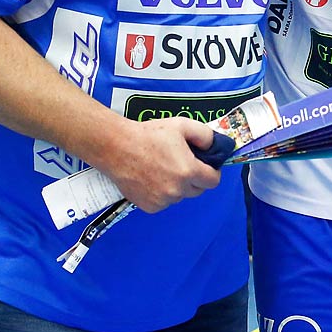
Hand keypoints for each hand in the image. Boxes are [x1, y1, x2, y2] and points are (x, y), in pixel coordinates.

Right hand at [102, 117, 222, 212]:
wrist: (117, 147)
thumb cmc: (148, 135)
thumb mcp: (182, 125)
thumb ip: (205, 135)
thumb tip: (214, 146)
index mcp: (188, 171)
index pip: (213, 181)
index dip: (212, 172)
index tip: (207, 166)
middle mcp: (177, 190)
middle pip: (198, 190)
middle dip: (195, 178)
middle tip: (183, 164)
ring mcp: (162, 200)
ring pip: (180, 196)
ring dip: (177, 186)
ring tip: (163, 169)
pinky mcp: (149, 206)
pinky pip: (164, 202)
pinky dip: (162, 194)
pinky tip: (152, 178)